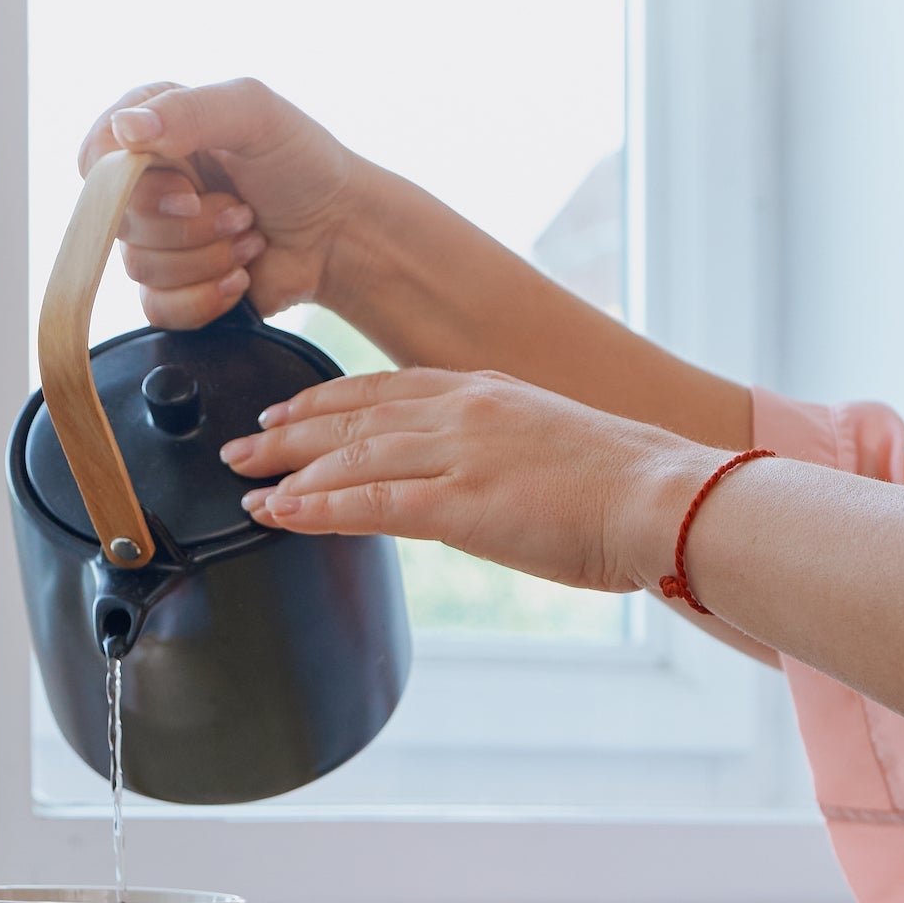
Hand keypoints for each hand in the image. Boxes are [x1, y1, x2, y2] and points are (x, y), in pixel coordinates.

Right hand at [78, 79, 367, 328]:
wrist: (340, 233)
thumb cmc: (303, 164)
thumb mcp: (255, 113)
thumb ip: (191, 111)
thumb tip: (126, 130)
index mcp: (154, 128)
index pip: (96, 157)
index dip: (133, 184)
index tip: (189, 188)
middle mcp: (147, 183)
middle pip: (118, 221)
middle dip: (191, 225)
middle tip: (242, 210)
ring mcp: (157, 239)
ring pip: (140, 268)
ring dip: (209, 258)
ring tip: (250, 237)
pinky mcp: (173, 288)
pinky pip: (158, 309)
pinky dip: (206, 298)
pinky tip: (240, 277)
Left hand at [219, 367, 716, 592]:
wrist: (662, 499)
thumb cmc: (623, 485)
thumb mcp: (548, 444)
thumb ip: (496, 449)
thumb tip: (471, 475)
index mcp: (483, 390)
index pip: (383, 388)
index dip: (324, 402)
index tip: (285, 413)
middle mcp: (462, 411)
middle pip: (352, 418)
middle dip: (289, 435)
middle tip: (241, 450)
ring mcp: (458, 454)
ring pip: (351, 458)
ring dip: (290, 474)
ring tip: (248, 489)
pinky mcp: (461, 504)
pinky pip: (370, 505)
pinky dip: (318, 509)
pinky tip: (282, 515)